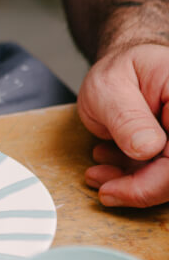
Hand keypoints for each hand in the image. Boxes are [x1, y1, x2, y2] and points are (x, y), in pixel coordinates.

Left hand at [78, 43, 168, 206]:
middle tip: (100, 186)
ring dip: (130, 186)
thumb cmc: (120, 70)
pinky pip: (159, 178)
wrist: (125, 70)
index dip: (154, 182)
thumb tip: (147, 148)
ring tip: (97, 173)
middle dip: (137, 188)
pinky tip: (106, 168)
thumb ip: (127, 117)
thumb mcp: (110, 87)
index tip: (113, 189)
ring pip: (167, 180)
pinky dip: (130, 181)